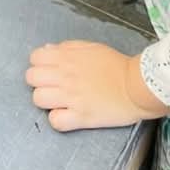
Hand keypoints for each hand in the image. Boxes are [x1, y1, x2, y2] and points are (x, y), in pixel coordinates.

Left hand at [25, 40, 169, 131]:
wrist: (137, 86)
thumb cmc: (116, 65)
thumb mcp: (91, 48)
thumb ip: (67, 47)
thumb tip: (48, 50)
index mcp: (67, 57)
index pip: (35, 58)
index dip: (39, 64)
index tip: (49, 70)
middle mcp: (65, 76)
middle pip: (31, 78)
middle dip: (39, 82)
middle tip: (52, 86)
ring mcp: (71, 97)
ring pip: (38, 99)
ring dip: (46, 101)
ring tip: (59, 102)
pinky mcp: (80, 117)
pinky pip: (55, 121)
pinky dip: (58, 120)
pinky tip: (67, 115)